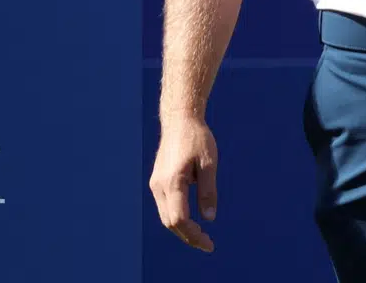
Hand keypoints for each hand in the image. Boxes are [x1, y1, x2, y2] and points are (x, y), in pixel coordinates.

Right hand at [149, 115, 218, 251]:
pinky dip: (177, 217)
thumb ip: (208, 191)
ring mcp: (155, 184)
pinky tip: (191, 220)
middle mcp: (159, 186)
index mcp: (172, 182)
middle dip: (188, 236)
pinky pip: (165, 206)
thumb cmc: (197, 139)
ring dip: (182, 229)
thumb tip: (209, 218)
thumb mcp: (209, 163)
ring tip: (201, 235)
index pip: (179, 219)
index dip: (193, 235)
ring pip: (166, 216)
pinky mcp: (157, 181)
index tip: (209, 243)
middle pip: (170, 222)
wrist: (180, 121)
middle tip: (207, 244)